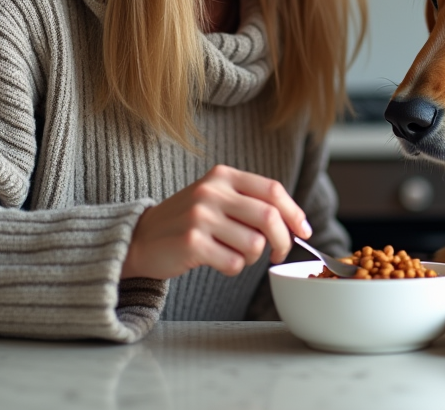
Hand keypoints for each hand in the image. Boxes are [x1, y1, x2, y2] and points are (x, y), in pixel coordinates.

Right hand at [120, 164, 311, 279]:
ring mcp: (200, 216)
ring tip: (235, 254)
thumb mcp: (215, 198)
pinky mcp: (191, 243)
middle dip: (283, 241)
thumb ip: (249, 202)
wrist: (140, 238)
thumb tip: (296, 223)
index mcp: (222, 176)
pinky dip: (233, 269)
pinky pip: (233, 263)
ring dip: (252, 258)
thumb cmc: (187, 222)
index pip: (272, 190)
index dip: (295, 212)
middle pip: (269, 217)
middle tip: (278, 253)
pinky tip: (217, 261)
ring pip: (254, 244)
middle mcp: (211, 191)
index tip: (304, 230)